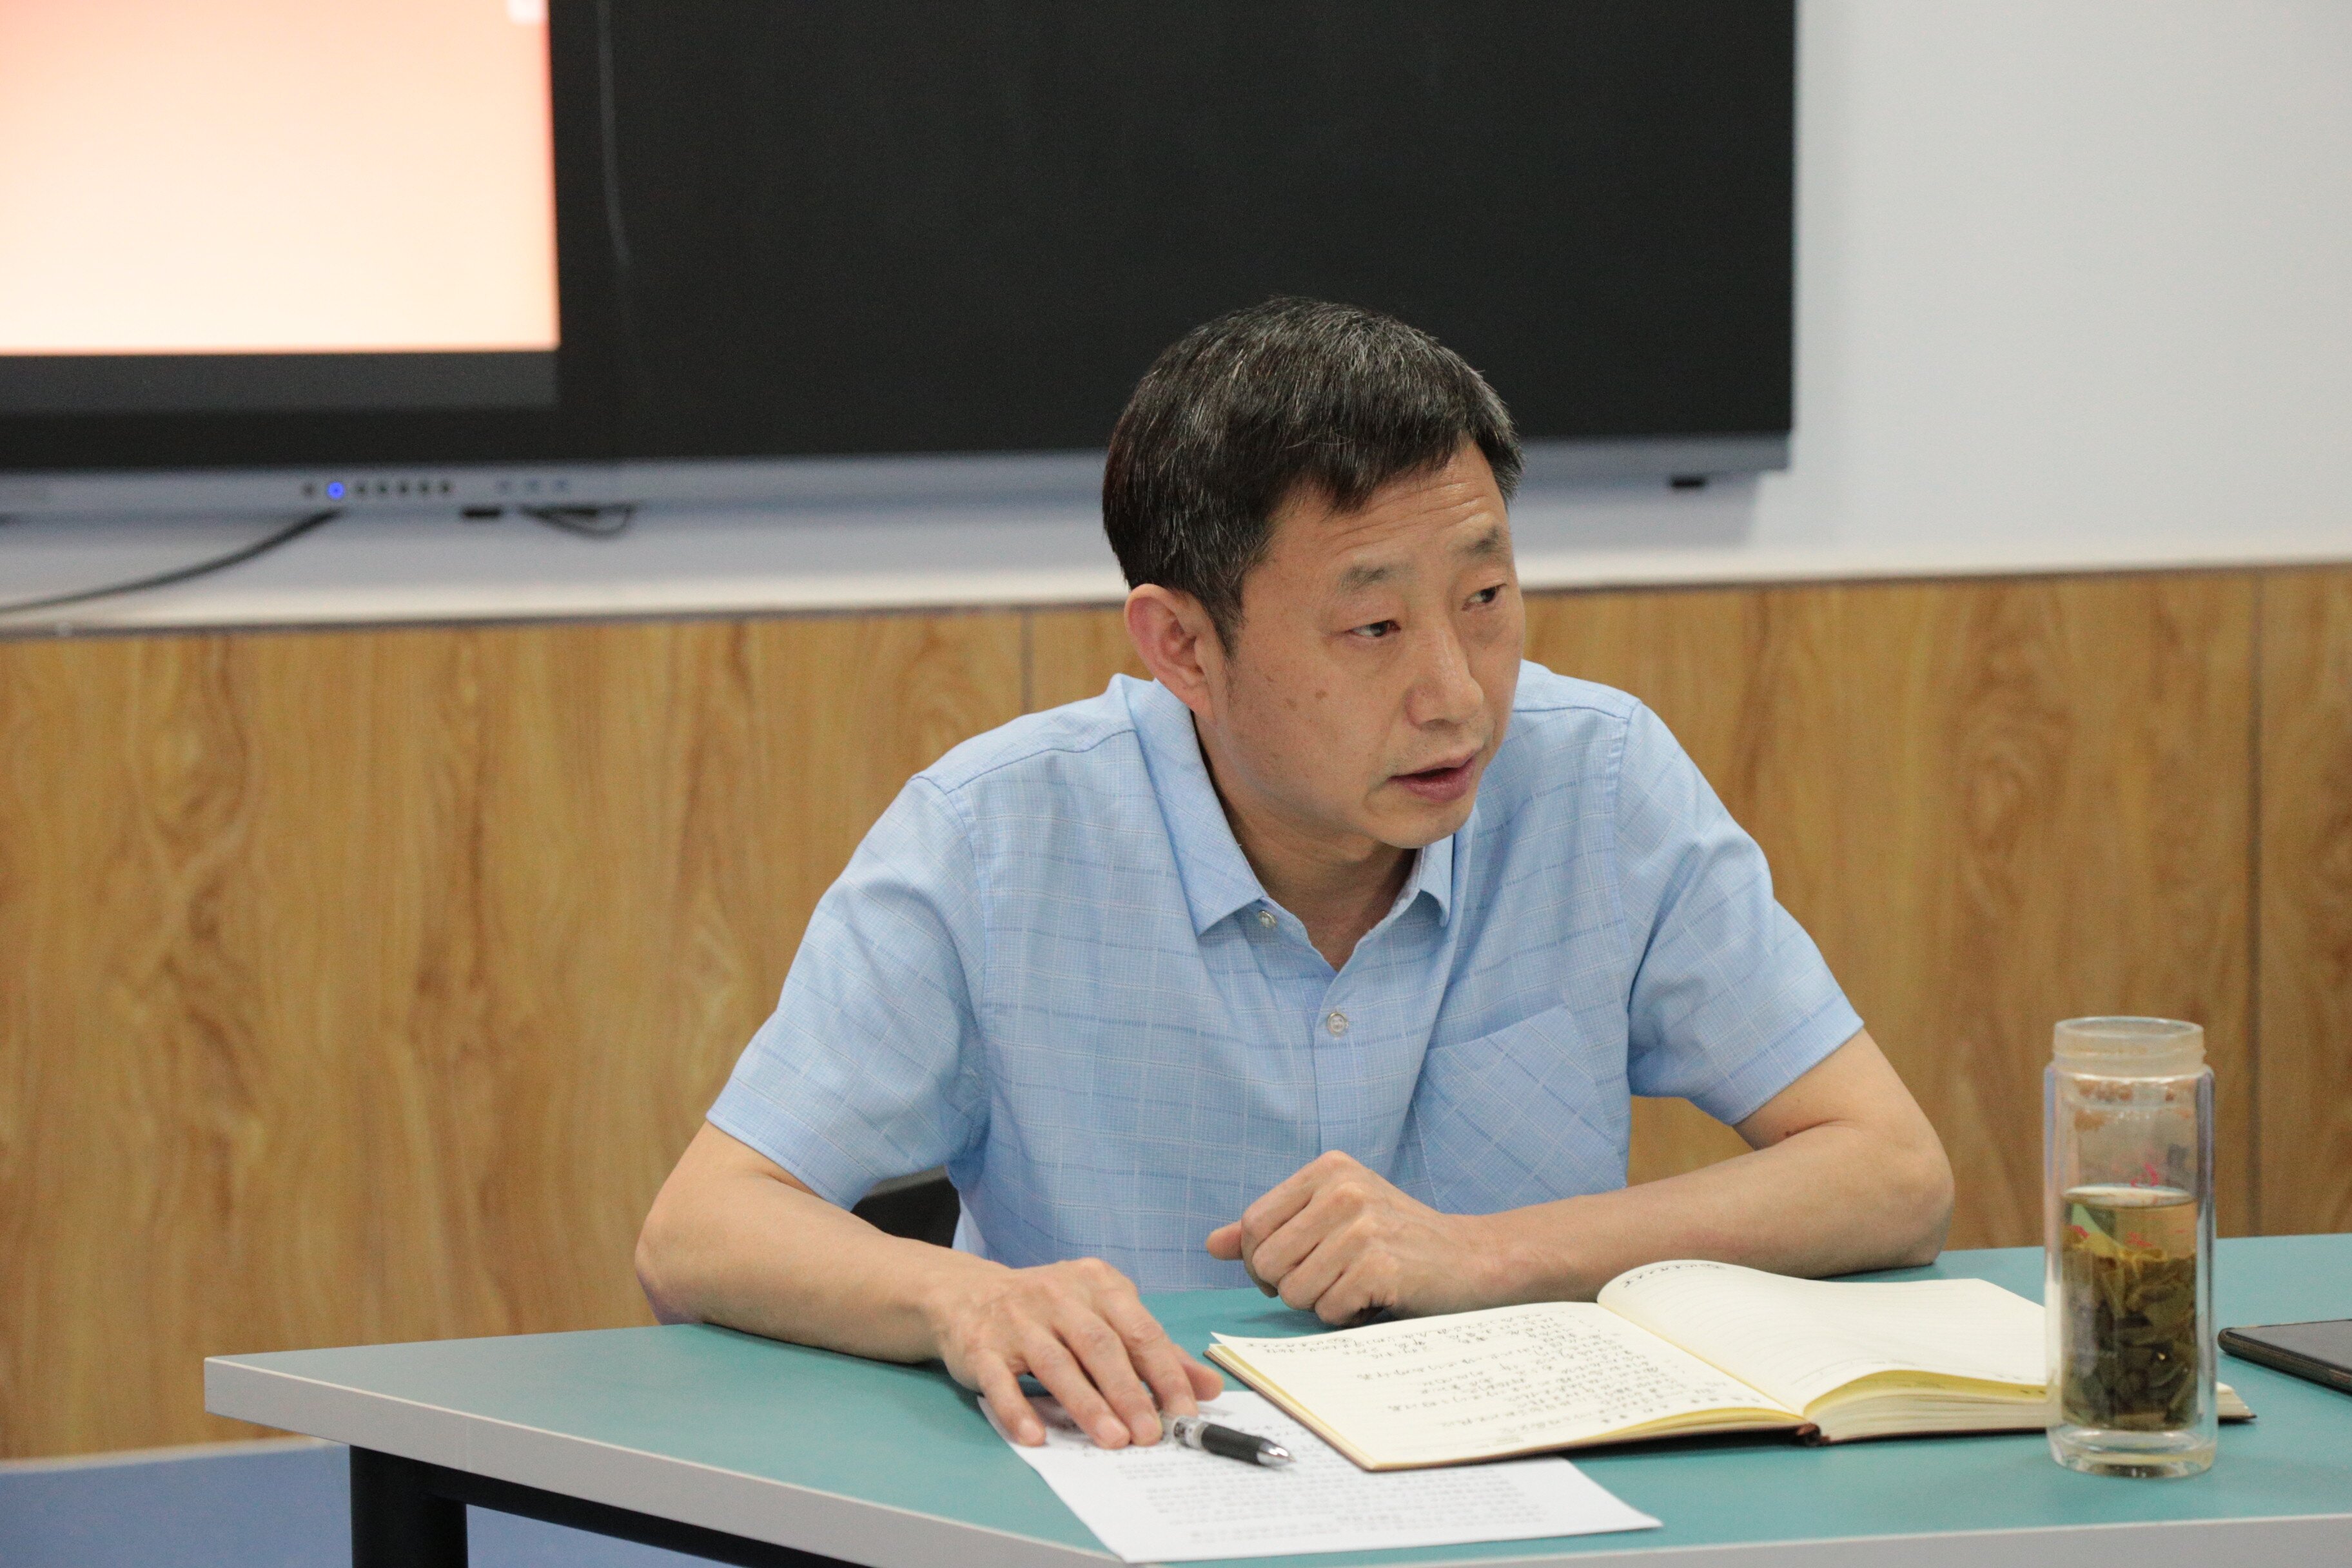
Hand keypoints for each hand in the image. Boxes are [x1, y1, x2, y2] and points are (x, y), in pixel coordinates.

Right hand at [925, 1256, 1221, 1448]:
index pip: (1140, 1330)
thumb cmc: (1049, 1310)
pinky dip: (1018, 1409)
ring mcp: (1017, 1319)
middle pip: (1100, 1346)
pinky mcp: (981, 1345)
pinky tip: (1036, 1437)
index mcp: (1097, 1284)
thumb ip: (1154, 1352)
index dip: (1165, 1372)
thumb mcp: (1105, 1315)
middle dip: (1128, 1392)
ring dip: (1086, 1404)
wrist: (967, 1293)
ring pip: (1056, 1363)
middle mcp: (1058, 1296)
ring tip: (1112, 1440)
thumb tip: (1208, 1388)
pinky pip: (1001, 1380)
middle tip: (1150, 1434)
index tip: (1186, 1412)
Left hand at [1205, 1151, 1497, 1323]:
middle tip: (1330, 1280)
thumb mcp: (1335, 1216)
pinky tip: (1375, 1298)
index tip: (1286, 1272)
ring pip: (1294, 1290)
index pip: (1254, 1224)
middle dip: (1291, 1286)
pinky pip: (1328, 1310)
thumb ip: (1274, 1227)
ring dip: (1320, 1303)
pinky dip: (1346, 1316)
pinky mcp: (1380, 1265)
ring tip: (1355, 1286)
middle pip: (1267, 1261)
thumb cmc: (1398, 1239)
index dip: (1260, 1260)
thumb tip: (1212, 1245)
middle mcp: (1343, 1189)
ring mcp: (1363, 1226)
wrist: (1473, 1258)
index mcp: (1328, 1169)